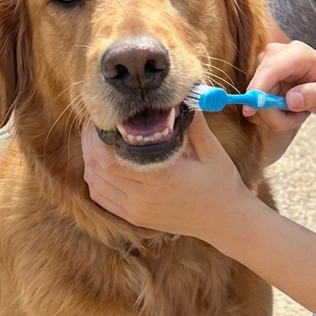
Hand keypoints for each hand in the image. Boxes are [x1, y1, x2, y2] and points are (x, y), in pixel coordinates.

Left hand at [80, 113, 251, 240]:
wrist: (226, 220)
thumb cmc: (221, 183)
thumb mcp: (212, 150)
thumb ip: (194, 124)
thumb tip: (181, 95)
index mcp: (161, 178)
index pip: (112, 158)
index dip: (98, 136)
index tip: (102, 118)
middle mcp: (144, 197)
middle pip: (98, 168)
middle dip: (89, 143)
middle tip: (93, 125)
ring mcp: (137, 210)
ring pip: (95, 184)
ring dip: (89, 161)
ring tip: (94, 141)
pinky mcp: (136, 218)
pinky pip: (102, 199)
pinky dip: (95, 181)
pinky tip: (99, 166)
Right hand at [244, 41, 315, 131]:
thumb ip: (315, 96)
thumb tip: (291, 100)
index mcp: (295, 54)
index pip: (270, 70)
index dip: (258, 89)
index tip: (250, 110)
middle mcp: (273, 55)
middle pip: (259, 89)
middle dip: (276, 113)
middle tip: (300, 116)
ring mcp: (262, 66)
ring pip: (256, 101)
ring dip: (277, 115)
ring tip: (298, 110)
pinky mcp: (256, 78)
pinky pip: (256, 105)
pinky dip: (272, 114)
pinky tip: (287, 108)